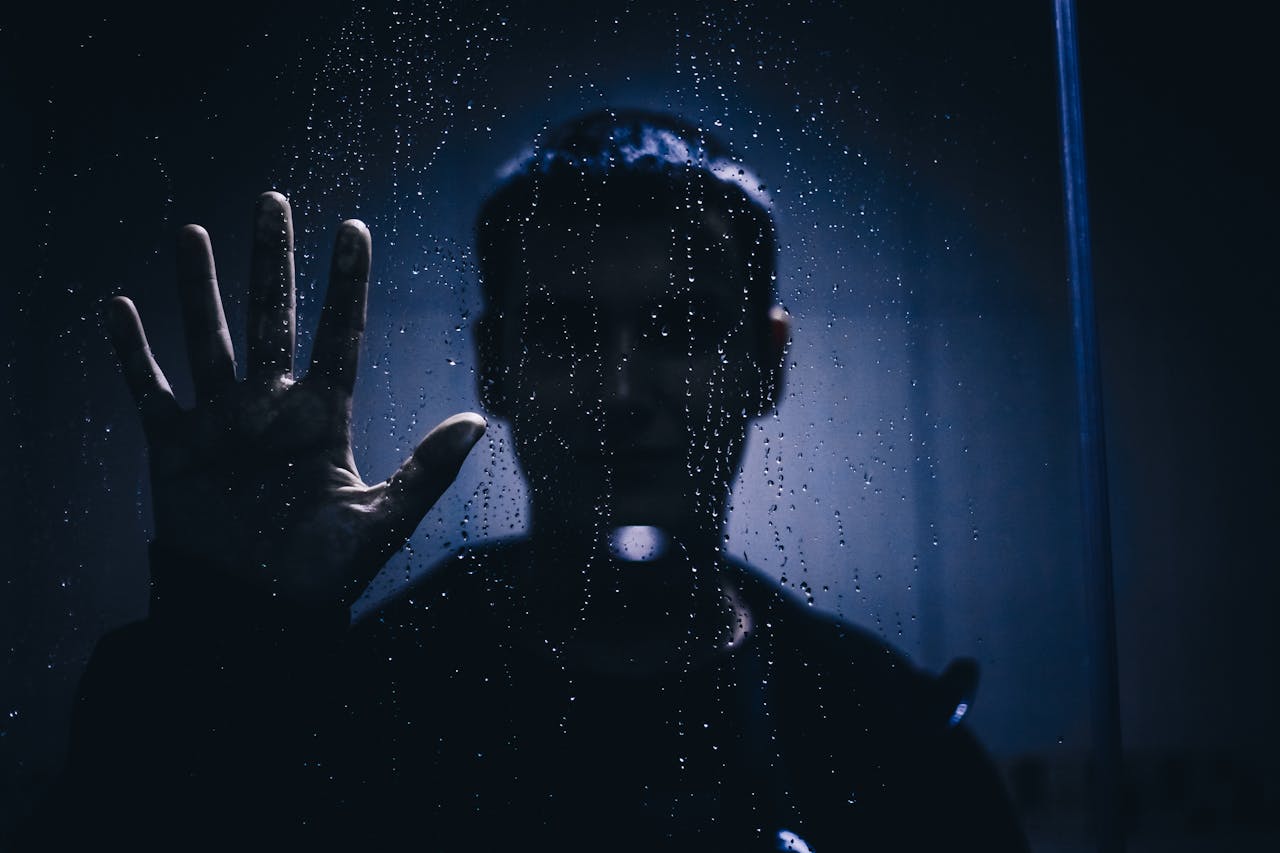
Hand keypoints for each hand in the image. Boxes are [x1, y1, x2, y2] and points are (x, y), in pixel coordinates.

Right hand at [106, 192, 485, 608]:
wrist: (251, 616)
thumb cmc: (321, 575)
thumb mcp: (381, 520)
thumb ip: (427, 469)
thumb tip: (481, 419)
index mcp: (324, 418)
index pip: (338, 336)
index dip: (346, 284)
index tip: (353, 227)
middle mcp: (273, 408)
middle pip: (271, 319)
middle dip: (270, 262)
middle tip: (271, 199)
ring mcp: (222, 424)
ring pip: (208, 339)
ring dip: (198, 288)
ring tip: (192, 232)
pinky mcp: (174, 449)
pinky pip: (148, 391)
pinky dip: (131, 353)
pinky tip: (118, 307)